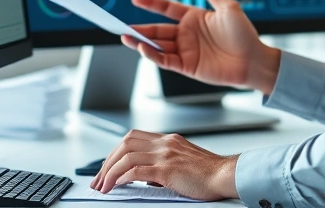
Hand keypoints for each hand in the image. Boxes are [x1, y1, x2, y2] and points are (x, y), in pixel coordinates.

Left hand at [90, 130, 238, 200]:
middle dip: (107, 162)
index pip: (133, 138)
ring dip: (110, 172)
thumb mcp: (183, 162)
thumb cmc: (209, 173)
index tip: (107, 167)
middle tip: (98, 179)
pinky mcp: (168, 169)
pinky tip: (115, 186)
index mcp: (169, 140)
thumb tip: (144, 176)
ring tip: (102, 186)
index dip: (116, 152)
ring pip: (127, 156)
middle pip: (125, 144)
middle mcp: (165, 143)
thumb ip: (164, 164)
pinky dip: (121, 177)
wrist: (226, 175)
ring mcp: (166, 154)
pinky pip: (136, 170)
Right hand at [124, 0, 280, 93]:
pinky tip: (143, 48)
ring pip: (158, 45)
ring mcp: (185, 51)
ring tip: (125, 37)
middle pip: (158, 29)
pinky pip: (165, 60)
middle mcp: (187, 34)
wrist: (253, 60)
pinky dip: (153, 55)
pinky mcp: (187, 66)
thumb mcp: (227, 7)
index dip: (152, 3)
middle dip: (140, 28)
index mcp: (194, 18)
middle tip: (121, 25)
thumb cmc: (245, 33)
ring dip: (141, 42)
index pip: (167, 8)